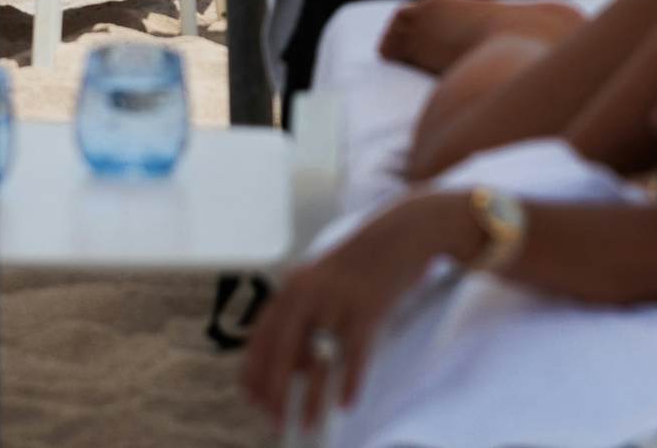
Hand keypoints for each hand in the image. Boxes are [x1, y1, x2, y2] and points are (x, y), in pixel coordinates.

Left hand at [242, 194, 459, 420]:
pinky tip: (346, 404)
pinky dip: (351, 382)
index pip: (263, 336)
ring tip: (308, 426)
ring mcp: (340, 299)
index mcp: (294, 286)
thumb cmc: (364, 262)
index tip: (251, 399)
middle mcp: (311, 292)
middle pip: (284, 351)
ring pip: (320, 360)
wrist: (404, 230)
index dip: (255, 370)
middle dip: (276, 391)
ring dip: (312, 399)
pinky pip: (356, 353)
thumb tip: (297, 369)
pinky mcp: (370, 307)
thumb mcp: (325, 281)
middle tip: (274, 422)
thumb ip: (307, 315)